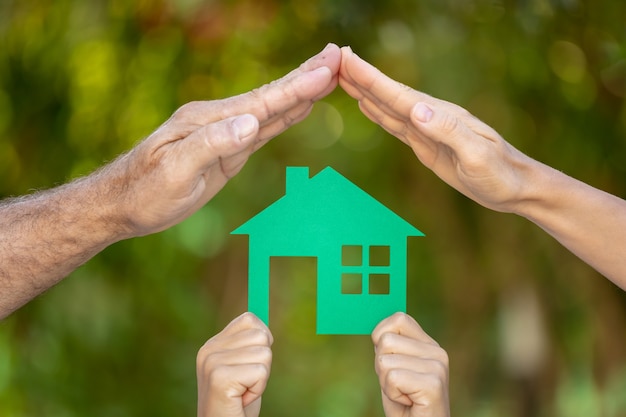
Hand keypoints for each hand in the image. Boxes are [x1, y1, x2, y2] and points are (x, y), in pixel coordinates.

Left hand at [106, 43, 340, 237]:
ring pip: (270, 109)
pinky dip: (285, 114)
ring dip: (300, 92)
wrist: (122, 204)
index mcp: (207, 120)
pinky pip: (263, 129)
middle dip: (305, 77)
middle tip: (336, 55)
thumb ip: (213, 144)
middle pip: (270, 96)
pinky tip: (299, 106)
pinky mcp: (227, 150)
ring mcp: (223, 133)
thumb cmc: (144, 191)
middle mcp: (218, 119)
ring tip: (327, 73)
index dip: (296, 87)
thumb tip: (252, 122)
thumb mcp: (175, 171)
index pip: (261, 101)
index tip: (327, 68)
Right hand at [196, 312, 272, 416]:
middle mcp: (208, 350)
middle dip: (263, 363)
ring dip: (261, 378)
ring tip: (243, 391)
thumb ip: (250, 346)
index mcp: (212, 345)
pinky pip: (261, 372)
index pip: (249, 320)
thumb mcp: (244, 369)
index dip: (262, 342)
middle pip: (261, 336)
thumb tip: (265, 330)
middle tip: (246, 383)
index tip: (251, 365)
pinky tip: (241, 399)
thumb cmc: (237, 405)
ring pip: (264, 353)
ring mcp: (212, 362)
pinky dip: (258, 389)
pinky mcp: (219, 378)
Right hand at [339, 46, 537, 214]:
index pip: (398, 94)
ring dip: (366, 91)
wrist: (516, 188)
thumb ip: (448, 131)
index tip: (347, 59)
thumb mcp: (477, 156)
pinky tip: (368, 104)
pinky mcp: (426, 145)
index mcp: (440, 116)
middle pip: (389, 95)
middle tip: (335, 59)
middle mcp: (431, 117)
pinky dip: (378, 112)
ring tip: (344, 76)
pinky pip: (396, 125)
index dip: (371, 78)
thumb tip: (416, 109)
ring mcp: (428, 130)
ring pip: (389, 107)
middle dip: (362, 77)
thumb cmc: (502, 175)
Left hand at [372, 313, 449, 416]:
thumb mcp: (394, 368)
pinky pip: (392, 378)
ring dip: (385, 382)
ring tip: (403, 393)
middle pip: (386, 340)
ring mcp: (437, 368)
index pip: (399, 318)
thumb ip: (390, 347)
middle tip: (397, 384)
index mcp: (429, 345)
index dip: (381, 335)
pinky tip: (407, 401)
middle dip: (381, 365)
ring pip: (384, 360)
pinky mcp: (433, 385)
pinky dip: (392, 394)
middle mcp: (437, 352)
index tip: (387, 359)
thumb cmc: (404, 403)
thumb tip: (377, 331)